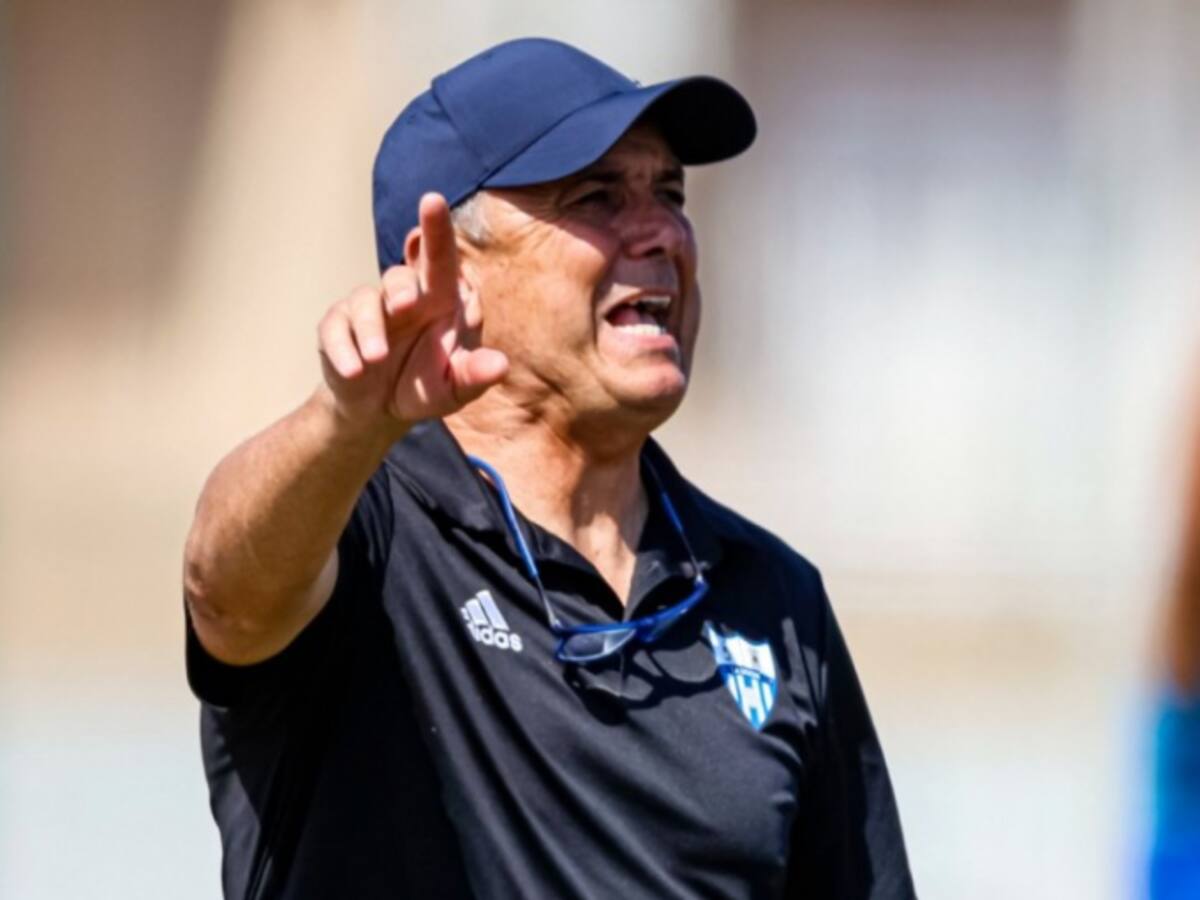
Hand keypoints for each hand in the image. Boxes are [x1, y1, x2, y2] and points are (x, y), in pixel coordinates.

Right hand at [317, 193, 507, 433]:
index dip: (436, 228)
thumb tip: (501, 365)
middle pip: (400, 275)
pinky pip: (335, 328)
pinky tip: (354, 370)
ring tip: (375, 359)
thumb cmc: (426, 387)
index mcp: (440, 299)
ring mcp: (369, 310)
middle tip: (404, 304)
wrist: (379, 411)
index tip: (433, 199)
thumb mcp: (454, 389)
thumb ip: (475, 376)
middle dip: (400, 286)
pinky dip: (342, 348)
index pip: (441, 257)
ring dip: (369, 328)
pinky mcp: (337, 328)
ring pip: (364, 302)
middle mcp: (405, 297)